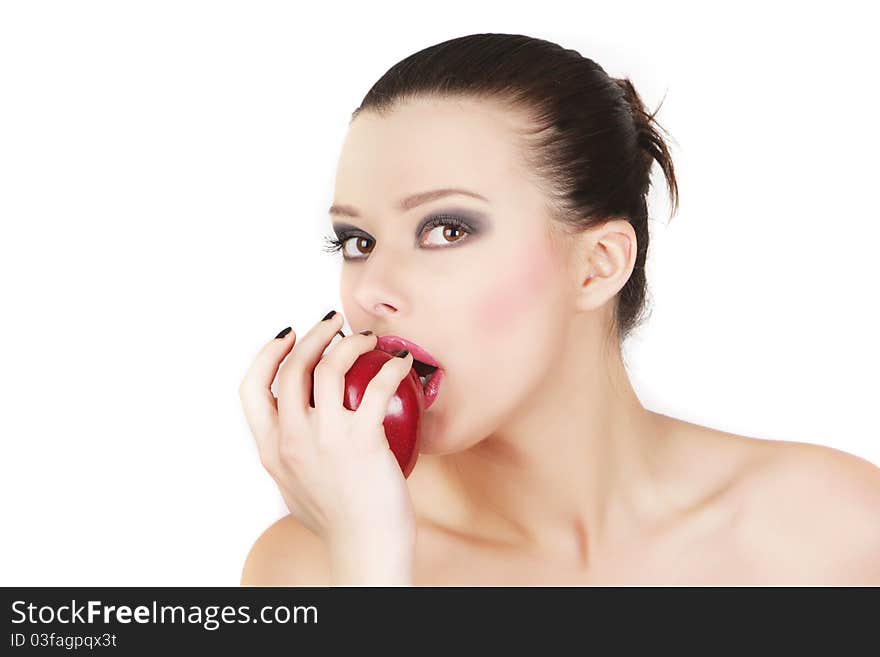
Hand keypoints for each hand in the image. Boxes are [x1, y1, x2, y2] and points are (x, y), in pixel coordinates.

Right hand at [238, 311, 416, 582]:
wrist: (365, 551)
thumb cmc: (338, 523)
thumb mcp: (295, 486)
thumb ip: (292, 453)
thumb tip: (300, 426)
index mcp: (270, 450)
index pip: (251, 388)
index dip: (266, 354)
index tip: (287, 336)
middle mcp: (290, 440)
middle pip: (291, 368)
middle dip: (312, 335)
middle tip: (332, 323)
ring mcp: (324, 439)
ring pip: (328, 367)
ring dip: (348, 343)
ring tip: (365, 337)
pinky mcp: (361, 441)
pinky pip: (375, 387)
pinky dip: (390, 368)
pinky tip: (399, 364)